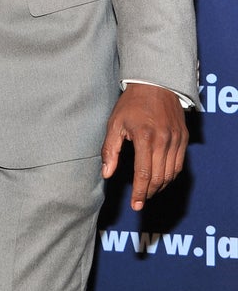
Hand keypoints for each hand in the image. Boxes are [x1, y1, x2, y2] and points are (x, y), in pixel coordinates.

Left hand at [101, 83, 188, 210]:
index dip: (139, 193)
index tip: (135, 206)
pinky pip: (180, 164)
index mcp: (145, 137)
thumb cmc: (131, 104)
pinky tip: (161, 178)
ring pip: (171, 173)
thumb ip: (110, 150)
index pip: (143, 173)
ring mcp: (176, 139)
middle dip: (149, 192)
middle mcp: (164, 140)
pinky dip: (171, 175)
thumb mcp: (114, 124)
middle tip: (140, 201)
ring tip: (148, 191)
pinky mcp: (184, 138)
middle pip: (159, 177)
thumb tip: (107, 174)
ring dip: (160, 186)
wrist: (155, 84)